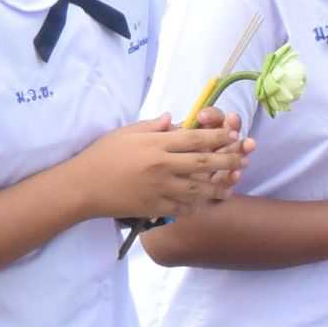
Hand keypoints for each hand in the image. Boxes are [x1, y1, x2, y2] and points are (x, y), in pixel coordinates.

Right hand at [75, 110, 245, 224]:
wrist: (83, 186)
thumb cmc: (102, 155)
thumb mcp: (126, 133)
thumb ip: (152, 126)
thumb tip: (174, 119)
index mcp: (157, 143)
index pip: (196, 138)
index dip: (219, 137)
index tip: (233, 135)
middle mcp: (163, 165)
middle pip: (204, 162)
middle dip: (228, 159)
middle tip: (244, 158)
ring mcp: (160, 188)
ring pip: (199, 187)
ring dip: (219, 185)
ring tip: (233, 183)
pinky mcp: (155, 207)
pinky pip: (184, 206)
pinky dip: (198, 204)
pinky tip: (207, 202)